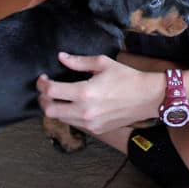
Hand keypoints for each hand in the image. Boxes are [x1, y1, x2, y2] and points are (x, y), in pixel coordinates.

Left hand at [37, 52, 163, 135]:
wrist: (146, 97)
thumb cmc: (126, 77)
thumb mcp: (102, 63)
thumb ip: (79, 62)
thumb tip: (61, 57)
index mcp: (85, 92)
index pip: (51, 92)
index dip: (42, 84)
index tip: (43, 78)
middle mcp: (84, 111)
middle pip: (49, 110)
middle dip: (43, 99)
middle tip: (46, 89)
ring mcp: (90, 124)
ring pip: (60, 118)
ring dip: (55, 107)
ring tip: (59, 96)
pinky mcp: (96, 130)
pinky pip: (74, 124)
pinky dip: (68, 114)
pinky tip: (73, 104)